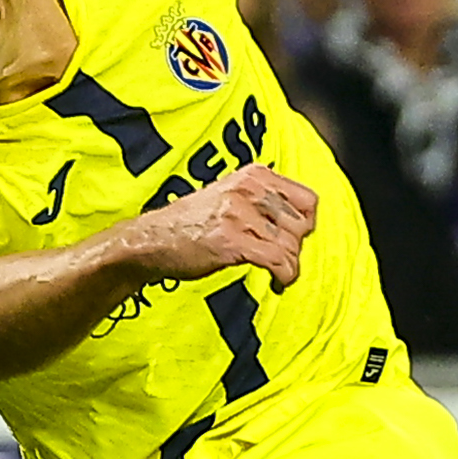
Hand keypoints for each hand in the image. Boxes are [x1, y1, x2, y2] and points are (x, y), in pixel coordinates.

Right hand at [134, 160, 314, 289]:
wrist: (150, 241)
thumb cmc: (187, 224)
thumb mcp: (228, 196)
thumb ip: (260, 201)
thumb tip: (296, 222)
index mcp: (252, 175)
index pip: (307, 199)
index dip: (306, 224)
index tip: (295, 239)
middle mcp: (249, 190)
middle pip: (301, 224)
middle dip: (296, 249)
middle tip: (282, 261)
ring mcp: (240, 214)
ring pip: (291, 245)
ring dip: (290, 266)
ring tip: (279, 275)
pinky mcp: (233, 241)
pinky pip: (278, 260)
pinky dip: (284, 276)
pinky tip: (277, 283)